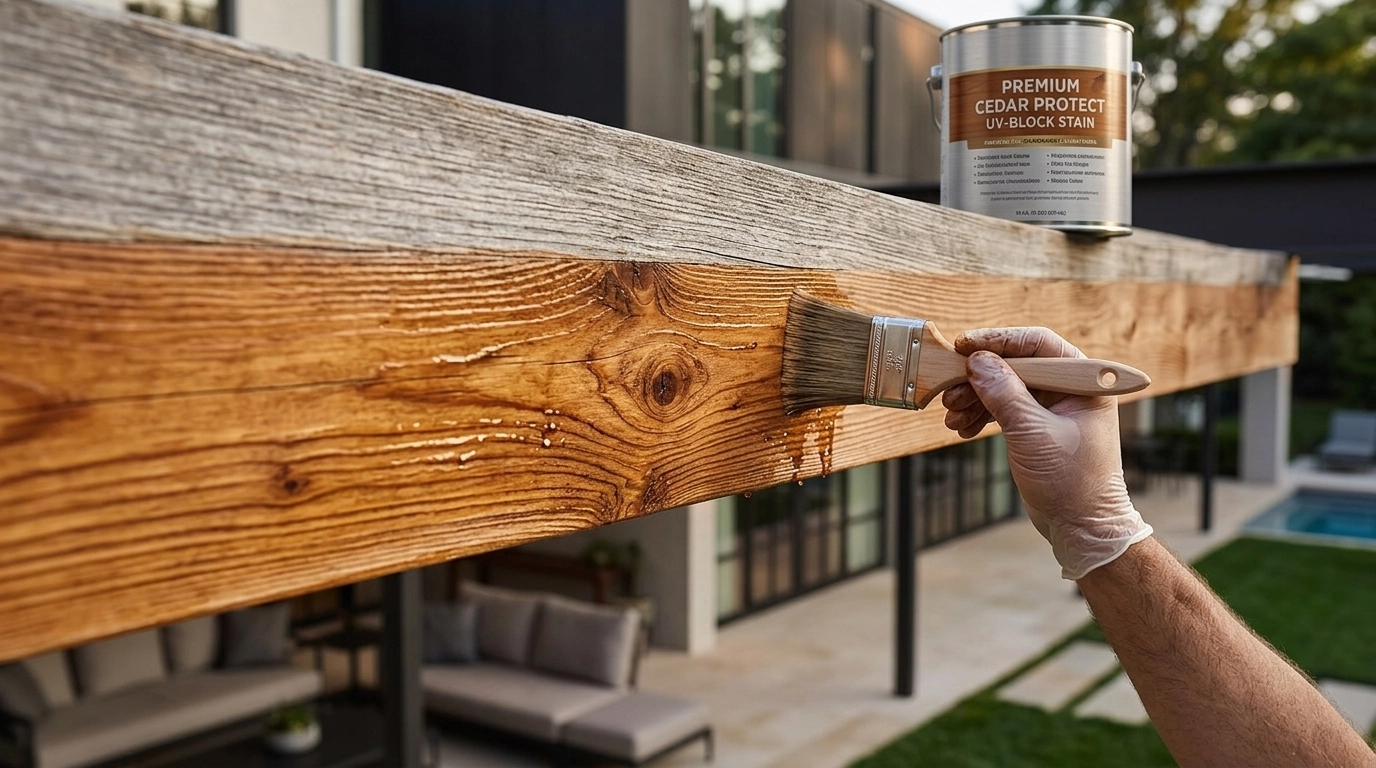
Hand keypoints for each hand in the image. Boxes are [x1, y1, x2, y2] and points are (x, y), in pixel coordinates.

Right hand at [940, 327, 1152, 579]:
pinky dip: (981, 415)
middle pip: (1016, 365)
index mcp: (1083, 381)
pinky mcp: (1037, 426)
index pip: (1038, 344)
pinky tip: (962, 428)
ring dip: (975, 398)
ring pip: (1005, 387)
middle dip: (980, 377)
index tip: (965, 346)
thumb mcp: (1033, 433)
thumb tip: (977, 361)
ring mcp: (1053, 407)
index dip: (999, 341)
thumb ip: (1005, 393)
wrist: (1082, 528)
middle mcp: (1070, 388)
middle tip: (951, 388)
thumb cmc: (1072, 482)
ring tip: (952, 415)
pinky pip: (1004, 408)